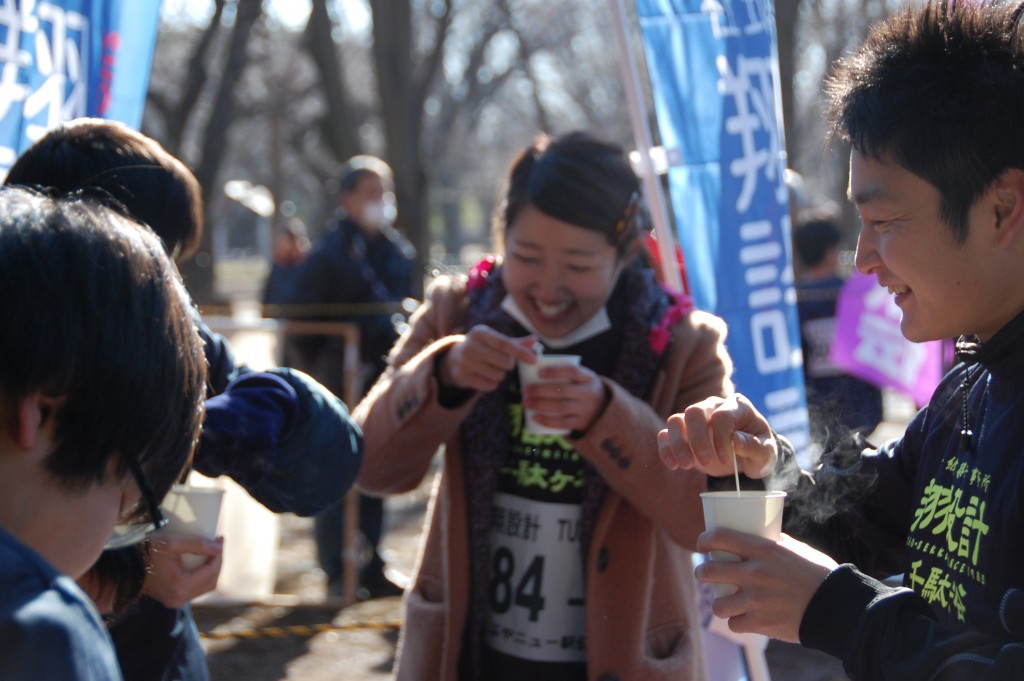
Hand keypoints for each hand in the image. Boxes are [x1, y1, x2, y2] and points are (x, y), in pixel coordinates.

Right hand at [142, 533, 223, 608]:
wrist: (124, 567)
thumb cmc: (146, 552)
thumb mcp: (171, 542)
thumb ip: (197, 544)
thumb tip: (218, 547)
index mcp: (181, 586)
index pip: (212, 570)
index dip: (219, 553)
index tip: (220, 538)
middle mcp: (179, 598)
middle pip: (212, 581)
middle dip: (218, 561)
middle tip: (217, 544)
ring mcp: (175, 601)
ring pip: (205, 587)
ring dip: (211, 569)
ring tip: (211, 551)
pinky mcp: (172, 600)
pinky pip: (195, 589)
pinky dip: (202, 576)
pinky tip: (201, 562)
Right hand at [440, 326, 536, 392]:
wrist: (455, 358)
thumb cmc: (483, 347)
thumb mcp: (496, 341)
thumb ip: (515, 342)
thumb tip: (535, 339)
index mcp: (479, 332)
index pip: (504, 343)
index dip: (520, 352)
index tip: (534, 359)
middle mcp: (470, 346)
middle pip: (503, 361)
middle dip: (509, 364)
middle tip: (504, 362)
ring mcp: (464, 362)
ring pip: (498, 375)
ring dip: (500, 374)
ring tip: (492, 368)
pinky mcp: (462, 377)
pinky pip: (489, 386)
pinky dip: (492, 383)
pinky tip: (485, 376)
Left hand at [521, 363, 607, 434]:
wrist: (604, 411)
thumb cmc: (583, 390)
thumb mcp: (582, 379)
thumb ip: (565, 372)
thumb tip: (534, 363)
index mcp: (589, 378)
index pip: (572, 371)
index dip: (555, 371)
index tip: (539, 372)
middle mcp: (590, 393)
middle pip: (562, 391)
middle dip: (540, 390)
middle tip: (525, 390)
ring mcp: (586, 410)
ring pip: (561, 407)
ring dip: (540, 405)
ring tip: (525, 402)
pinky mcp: (581, 423)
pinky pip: (562, 423)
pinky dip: (547, 421)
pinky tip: (534, 417)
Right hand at [657, 393, 776, 477]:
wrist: (746, 460)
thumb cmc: (758, 452)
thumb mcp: (767, 453)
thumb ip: (755, 446)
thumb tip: (735, 440)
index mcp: (737, 406)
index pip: (722, 415)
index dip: (721, 438)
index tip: (726, 458)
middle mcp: (713, 407)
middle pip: (694, 412)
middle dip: (697, 439)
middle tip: (705, 462)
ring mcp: (695, 419)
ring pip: (675, 421)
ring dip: (678, 444)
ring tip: (686, 465)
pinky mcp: (682, 434)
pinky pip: (665, 435)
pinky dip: (666, 450)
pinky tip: (673, 465)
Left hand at [694, 530, 837, 642]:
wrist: (837, 606)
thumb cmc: (818, 574)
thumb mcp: (795, 550)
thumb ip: (773, 544)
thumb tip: (756, 535)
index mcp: (763, 549)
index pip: (719, 537)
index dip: (705, 540)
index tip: (703, 545)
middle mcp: (755, 573)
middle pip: (707, 571)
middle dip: (703, 573)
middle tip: (706, 574)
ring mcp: (756, 600)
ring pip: (717, 605)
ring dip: (721, 604)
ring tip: (727, 602)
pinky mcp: (760, 623)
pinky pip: (734, 625)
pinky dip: (738, 623)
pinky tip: (745, 618)